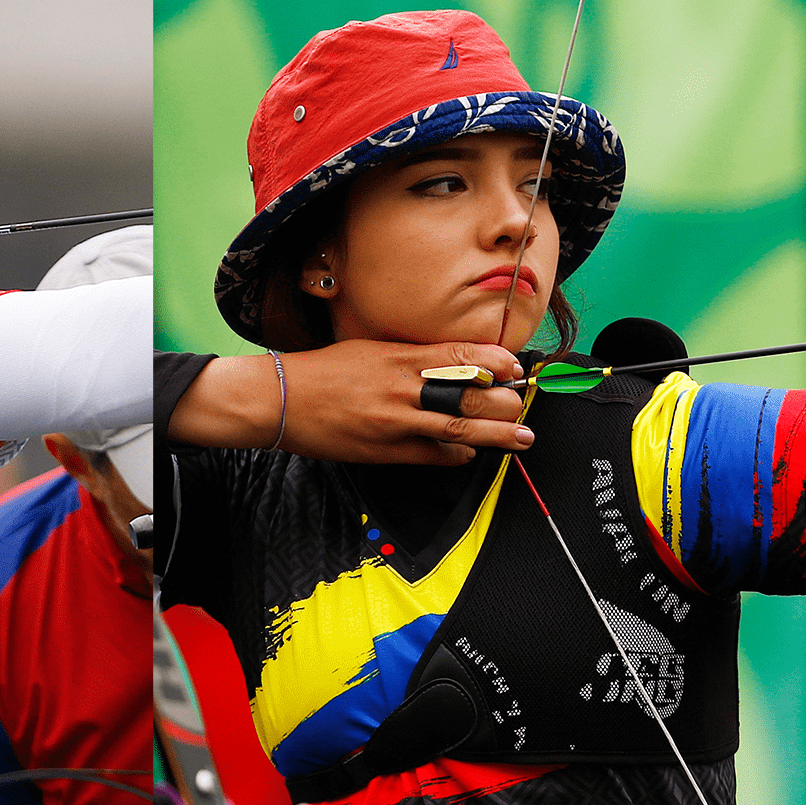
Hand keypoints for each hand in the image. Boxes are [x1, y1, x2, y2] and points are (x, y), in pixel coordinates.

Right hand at [170, 340, 529, 464]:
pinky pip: (431, 455)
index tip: (515, 367)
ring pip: (456, 426)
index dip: (495, 361)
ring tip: (522, 438)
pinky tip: (469, 454)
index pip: (460, 355)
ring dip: (494, 434)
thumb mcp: (371, 349)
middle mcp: (401, 387)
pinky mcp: (384, 450)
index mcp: (399, 357)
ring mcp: (394, 421)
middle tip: (523, 405)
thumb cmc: (326, 371)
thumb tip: (454, 363)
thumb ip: (412, 357)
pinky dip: (454, 454)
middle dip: (503, 401)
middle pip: (467, 392)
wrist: (282, 399)